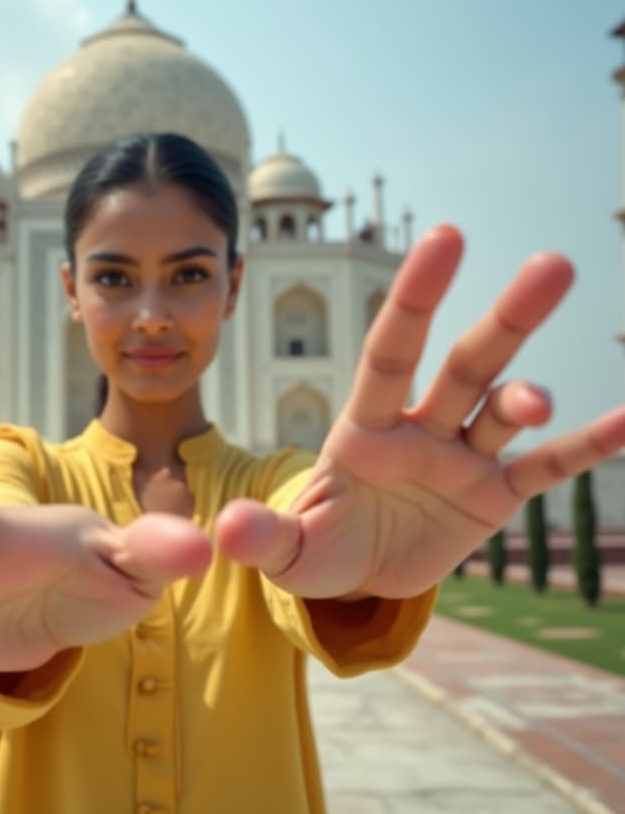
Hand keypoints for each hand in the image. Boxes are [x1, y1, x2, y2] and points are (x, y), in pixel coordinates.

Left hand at [216, 225, 624, 599]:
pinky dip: (587, 447)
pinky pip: (545, 471)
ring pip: (503, 411)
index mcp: (364, 428)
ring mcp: (460, 461)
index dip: (416, 297)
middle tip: (553, 266)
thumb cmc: (315, 546)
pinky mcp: (493, 499)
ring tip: (538, 402)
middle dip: (505, 320)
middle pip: (464, 365)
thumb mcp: (285, 549)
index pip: (391, 352)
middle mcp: (418, 430)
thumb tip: (225, 530)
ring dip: (531, 396)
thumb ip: (261, 537)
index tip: (446, 236)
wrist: (355, 577)